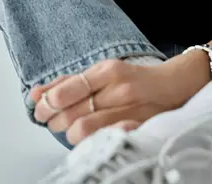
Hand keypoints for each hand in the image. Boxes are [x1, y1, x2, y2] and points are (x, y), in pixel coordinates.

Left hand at [30, 58, 193, 144]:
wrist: (174, 85)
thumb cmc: (132, 79)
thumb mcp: (102, 72)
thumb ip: (69, 82)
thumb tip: (36, 94)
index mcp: (108, 70)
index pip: (66, 90)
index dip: (47, 104)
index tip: (41, 108)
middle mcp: (119, 89)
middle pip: (72, 113)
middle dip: (55, 120)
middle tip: (54, 120)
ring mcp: (130, 110)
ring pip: (84, 130)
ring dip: (71, 133)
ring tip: (72, 128)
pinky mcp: (139, 127)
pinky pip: (107, 139)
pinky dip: (92, 142)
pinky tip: (91, 138)